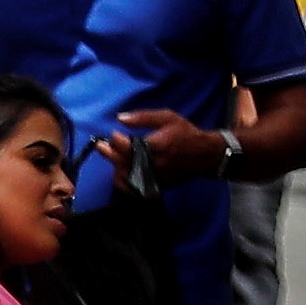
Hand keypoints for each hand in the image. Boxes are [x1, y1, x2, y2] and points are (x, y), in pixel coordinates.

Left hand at [114, 104, 229, 181]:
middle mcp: (153, 163)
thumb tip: (120, 118)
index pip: (127, 147)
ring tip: (113, 157)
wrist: (204, 155)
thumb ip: (143, 117)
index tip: (113, 134)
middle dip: (108, 153)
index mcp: (156, 146)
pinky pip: (133, 186)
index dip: (116, 140)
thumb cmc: (185, 133)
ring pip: (125, 177)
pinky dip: (124, 179)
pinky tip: (121, 170)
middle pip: (123, 162)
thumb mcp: (167, 118)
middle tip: (101, 145)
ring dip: (116, 167)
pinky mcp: (156, 185)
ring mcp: (154, 177)